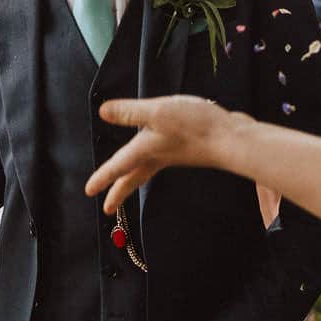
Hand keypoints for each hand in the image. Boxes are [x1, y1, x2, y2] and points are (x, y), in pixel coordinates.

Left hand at [86, 96, 234, 212]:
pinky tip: (156, 152)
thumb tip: (104, 112)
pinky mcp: (187, 149)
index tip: (89, 191)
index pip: (118, 166)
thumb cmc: (196, 127)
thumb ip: (131, 112)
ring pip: (146, 169)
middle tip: (107, 208)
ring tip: (125, 182)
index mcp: (146, 149)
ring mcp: (173, 154)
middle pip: (133, 177)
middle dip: (119, 192)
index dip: (102, 177)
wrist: (232, 139)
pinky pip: (161, 159)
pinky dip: (151, 162)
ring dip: (132, 178)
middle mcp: (158, 155)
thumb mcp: (158, 112)